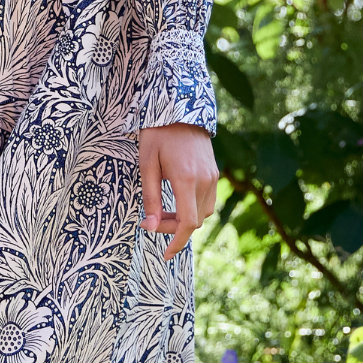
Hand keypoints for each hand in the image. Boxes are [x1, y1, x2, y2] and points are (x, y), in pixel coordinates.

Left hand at [139, 123, 217, 260]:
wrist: (180, 108)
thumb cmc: (157, 135)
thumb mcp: (147, 165)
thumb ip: (150, 198)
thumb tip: (151, 227)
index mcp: (186, 179)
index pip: (188, 223)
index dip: (177, 242)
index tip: (165, 254)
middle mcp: (205, 180)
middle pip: (195, 221)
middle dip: (174, 228)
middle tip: (152, 221)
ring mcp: (213, 176)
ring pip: (204, 213)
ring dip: (185, 219)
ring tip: (164, 212)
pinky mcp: (215, 172)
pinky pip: (208, 201)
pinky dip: (194, 208)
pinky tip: (177, 201)